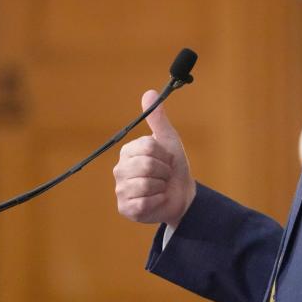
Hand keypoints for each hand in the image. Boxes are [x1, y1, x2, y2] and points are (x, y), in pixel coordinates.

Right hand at [114, 89, 195, 227]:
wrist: (182, 196)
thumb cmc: (173, 168)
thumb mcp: (169, 141)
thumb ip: (158, 119)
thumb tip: (149, 92)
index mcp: (128, 151)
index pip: (148, 147)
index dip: (165, 155)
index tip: (167, 160)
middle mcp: (119, 170)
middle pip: (147, 165)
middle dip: (164, 172)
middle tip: (164, 175)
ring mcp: (121, 190)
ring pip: (145, 184)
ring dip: (161, 187)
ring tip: (160, 187)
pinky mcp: (126, 208)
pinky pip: (144, 202)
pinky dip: (157, 201)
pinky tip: (156, 200)